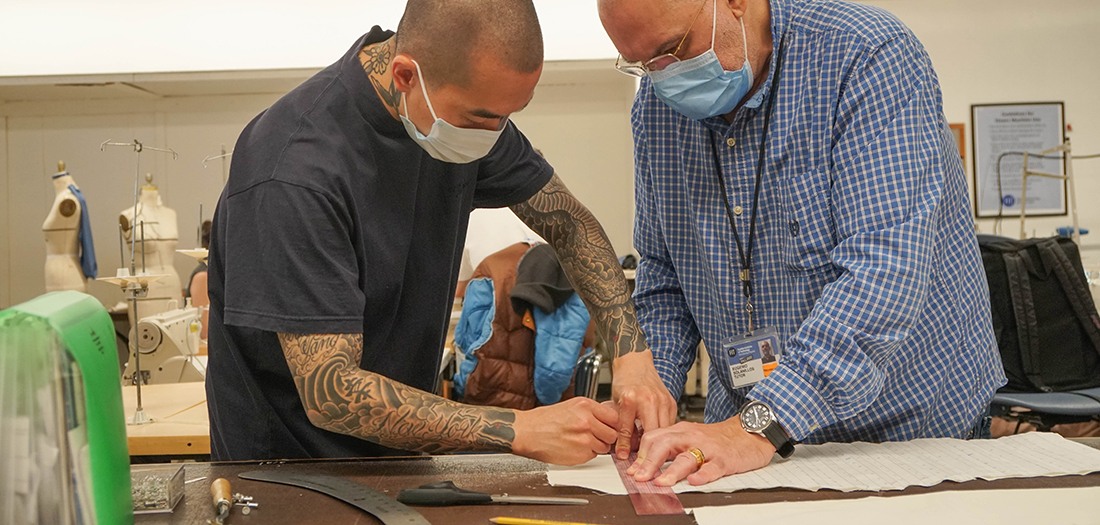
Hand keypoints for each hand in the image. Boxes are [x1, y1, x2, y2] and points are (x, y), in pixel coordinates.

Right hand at [512, 397, 618, 465]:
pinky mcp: (580, 455)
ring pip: (604, 447)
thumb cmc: (545, 420)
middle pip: (612, 434)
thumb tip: (608, 419)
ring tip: (580, 441)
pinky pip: (593, 456)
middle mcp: (586, 421)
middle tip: (595, 436)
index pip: (614, 417)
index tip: (608, 427)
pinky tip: (574, 448)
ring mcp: (584, 439)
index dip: (611, 424)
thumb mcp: (571, 406)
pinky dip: (586, 454)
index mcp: (585, 406)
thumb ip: (591, 412)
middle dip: (605, 437)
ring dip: (596, 447)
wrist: (527, 432)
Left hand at [611, 351, 676, 459]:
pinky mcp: (671, 402)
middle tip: (642, 461)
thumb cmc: (625, 380)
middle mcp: (650, 400)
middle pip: (653, 434)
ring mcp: (663, 400)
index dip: (627, 448)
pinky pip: (670, 423)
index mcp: (633, 400)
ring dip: (659, 442)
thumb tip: (622, 450)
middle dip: (648, 450)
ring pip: (664, 430)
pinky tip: (659, 438)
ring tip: (652, 453)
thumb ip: (620, 426)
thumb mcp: (617, 403)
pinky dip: (665, 432)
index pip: (629, 431)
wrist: (636, 362)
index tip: (626, 459)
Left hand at [627, 416, 774, 485]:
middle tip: (639, 477)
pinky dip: (704, 474)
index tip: (630, 470)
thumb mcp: (690, 436)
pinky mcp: (725, 459)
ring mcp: (709, 448)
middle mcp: (692, 437)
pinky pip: (713, 467)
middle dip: (650, 462)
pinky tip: (695, 481)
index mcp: (681, 431)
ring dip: (672, 471)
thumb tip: (644, 463)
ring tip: (661, 483)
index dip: (641, 455)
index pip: (654, 438)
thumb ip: (670, 447)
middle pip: (666, 445)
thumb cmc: (717, 437)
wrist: (749, 431)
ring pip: (688, 457)